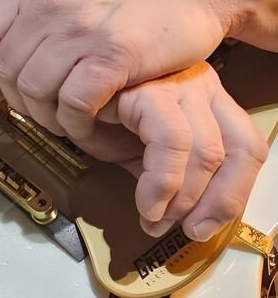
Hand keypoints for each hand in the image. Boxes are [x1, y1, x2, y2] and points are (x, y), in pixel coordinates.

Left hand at [0, 0, 233, 138]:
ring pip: (35, 90)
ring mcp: (81, 30)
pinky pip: (75, 102)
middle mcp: (50, 5)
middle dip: (17, 101)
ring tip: (65, 120)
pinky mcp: (115, 55)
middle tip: (39, 112)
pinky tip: (89, 122)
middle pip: (6, 69)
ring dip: (46, 116)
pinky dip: (76, 121)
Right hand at [72, 63, 267, 240]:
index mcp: (207, 96)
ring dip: (181, 199)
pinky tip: (143, 200)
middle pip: (233, 152)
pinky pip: (170, 141)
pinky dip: (160, 182)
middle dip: (208, 204)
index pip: (247, 147)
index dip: (233, 194)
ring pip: (205, 151)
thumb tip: (178, 215)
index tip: (202, 226)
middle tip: (174, 228)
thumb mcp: (138, 143)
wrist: (59, 76)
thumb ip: (164, 169)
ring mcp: (177, 83)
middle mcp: (200, 84)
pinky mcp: (148, 88)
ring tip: (152, 218)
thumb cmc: (97, 108)